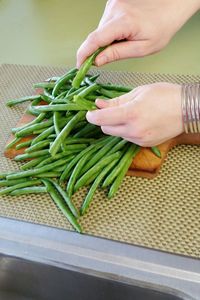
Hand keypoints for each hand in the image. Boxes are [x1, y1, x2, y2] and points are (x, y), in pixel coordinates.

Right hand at [77, 0, 199, 66]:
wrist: (170, 6)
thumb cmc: (161, 28)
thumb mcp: (142, 48)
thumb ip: (117, 54)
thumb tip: (97, 61)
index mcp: (124, 22)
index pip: (95, 39)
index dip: (84, 54)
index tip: (79, 65)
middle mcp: (115, 9)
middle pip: (97, 35)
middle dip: (100, 48)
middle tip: (114, 55)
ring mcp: (113, 3)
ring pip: (101, 29)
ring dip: (108, 39)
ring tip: (127, 39)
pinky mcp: (114, 2)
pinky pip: (106, 22)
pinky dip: (111, 31)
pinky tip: (126, 31)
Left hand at [86, 83, 183, 146]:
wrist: (187, 110)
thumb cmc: (165, 96)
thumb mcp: (138, 92)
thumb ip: (116, 101)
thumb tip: (99, 104)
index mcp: (131, 114)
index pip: (101, 119)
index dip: (91, 116)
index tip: (89, 112)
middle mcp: (133, 130)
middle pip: (106, 129)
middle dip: (104, 119)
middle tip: (110, 109)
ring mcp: (139, 139)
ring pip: (116, 134)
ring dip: (116, 125)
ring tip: (129, 114)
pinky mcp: (144, 144)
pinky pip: (127, 138)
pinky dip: (127, 131)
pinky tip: (137, 122)